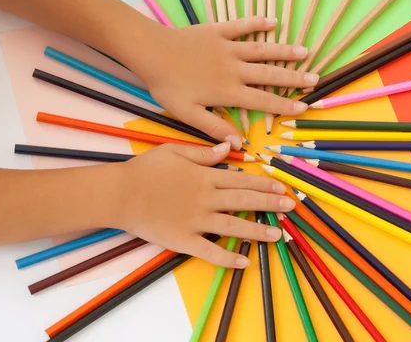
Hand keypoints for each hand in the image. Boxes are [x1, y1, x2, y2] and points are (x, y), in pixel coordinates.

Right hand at [111, 142, 294, 267]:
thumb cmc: (145, 169)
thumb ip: (204, 152)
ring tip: (278, 234)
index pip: (242, 180)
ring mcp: (196, 221)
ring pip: (233, 226)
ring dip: (258, 230)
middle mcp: (205, 199)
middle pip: (244, 201)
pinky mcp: (183, 240)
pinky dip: (227, 258)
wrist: (119, 194)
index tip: (282, 187)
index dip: (265, 184)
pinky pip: (209, 251)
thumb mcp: (174, 151)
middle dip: (271, 204)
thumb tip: (230, 148)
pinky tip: (244, 261)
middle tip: (291, 207)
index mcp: (205, 176)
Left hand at [124, 17, 319, 148]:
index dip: (283, 105)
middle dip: (294, 77)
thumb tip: (238, 144)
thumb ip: (214, 128)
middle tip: (314, 78)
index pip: (262, 101)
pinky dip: (256, 23)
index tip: (302, 107)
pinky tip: (273, 21)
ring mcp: (227, 48)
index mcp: (228, 91)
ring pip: (262, 50)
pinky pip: (241, 26)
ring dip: (284, 51)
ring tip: (305, 51)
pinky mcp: (218, 31)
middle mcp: (234, 69)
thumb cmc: (168, 86)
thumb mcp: (188, 114)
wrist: (152, 52)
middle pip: (270, 74)